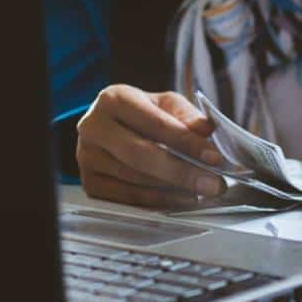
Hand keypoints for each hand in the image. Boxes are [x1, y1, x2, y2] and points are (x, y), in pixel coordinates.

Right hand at [76, 84, 225, 206]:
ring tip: (203, 192)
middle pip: (141, 155)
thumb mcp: (167, 104)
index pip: (156, 124)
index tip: (215, 158)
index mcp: (114, 100)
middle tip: (213, 184)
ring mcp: (86, 157)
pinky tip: (181, 199)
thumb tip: (206, 130)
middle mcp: (94, 127)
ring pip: (134, 179)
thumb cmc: (144, 114)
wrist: (112, 126)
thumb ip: (187, 116)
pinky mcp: (89, 182)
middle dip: (182, 172)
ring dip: (173, 189)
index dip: (187, 142)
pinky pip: (126, 198)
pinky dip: (157, 201)